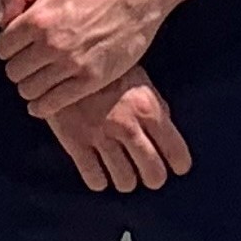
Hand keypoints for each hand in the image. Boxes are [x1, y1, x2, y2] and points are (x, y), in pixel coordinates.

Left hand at [0, 0, 175, 115]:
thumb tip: (2, 20)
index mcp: (37, 18)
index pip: (2, 49)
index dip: (7, 49)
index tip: (17, 49)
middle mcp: (51, 43)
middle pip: (14, 72)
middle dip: (18, 69)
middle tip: (28, 65)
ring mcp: (71, 64)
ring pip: (30, 90)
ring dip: (30, 88)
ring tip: (37, 82)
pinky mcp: (91, 80)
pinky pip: (54, 103)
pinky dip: (43, 106)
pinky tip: (43, 102)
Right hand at [45, 69, 190, 193]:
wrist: (62, 58)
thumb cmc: (104, 69)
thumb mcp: (138, 78)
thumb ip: (155, 106)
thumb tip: (166, 134)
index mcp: (147, 108)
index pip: (176, 152)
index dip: (179, 164)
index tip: (176, 166)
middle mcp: (127, 126)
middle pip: (153, 175)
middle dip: (153, 177)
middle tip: (147, 172)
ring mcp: (101, 136)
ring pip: (125, 182)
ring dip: (126, 179)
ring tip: (122, 170)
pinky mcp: (75, 142)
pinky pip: (95, 180)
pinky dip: (99, 180)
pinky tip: (98, 169)